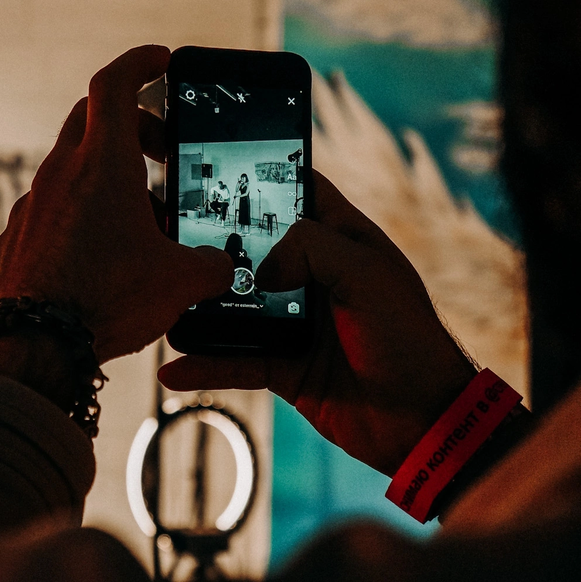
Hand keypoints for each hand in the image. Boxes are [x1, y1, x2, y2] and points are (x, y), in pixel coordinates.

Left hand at [0, 45, 233, 364]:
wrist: (32, 346)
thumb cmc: (102, 303)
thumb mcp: (179, 283)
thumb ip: (213, 266)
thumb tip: (225, 268)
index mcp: (101, 164)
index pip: (114, 83)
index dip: (140, 62)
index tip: (161, 59)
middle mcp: (60, 174)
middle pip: (91, 118)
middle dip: (132, 123)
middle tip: (162, 148)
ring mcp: (33, 204)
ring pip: (71, 164)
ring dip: (106, 172)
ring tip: (140, 211)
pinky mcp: (18, 236)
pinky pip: (53, 206)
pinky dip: (80, 210)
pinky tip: (101, 248)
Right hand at [158, 171, 478, 475]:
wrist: (424, 423)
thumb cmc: (409, 339)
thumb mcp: (367, 274)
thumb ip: (312, 247)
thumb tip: (259, 268)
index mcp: (342, 241)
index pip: (296, 192)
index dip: (262, 174)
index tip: (215, 164)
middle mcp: (314, 276)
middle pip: (252, 247)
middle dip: (211, 240)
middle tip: (165, 229)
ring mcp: (294, 322)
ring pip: (233, 304)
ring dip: (199, 305)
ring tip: (161, 296)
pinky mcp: (282, 367)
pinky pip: (232, 361)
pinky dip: (204, 365)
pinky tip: (173, 366)